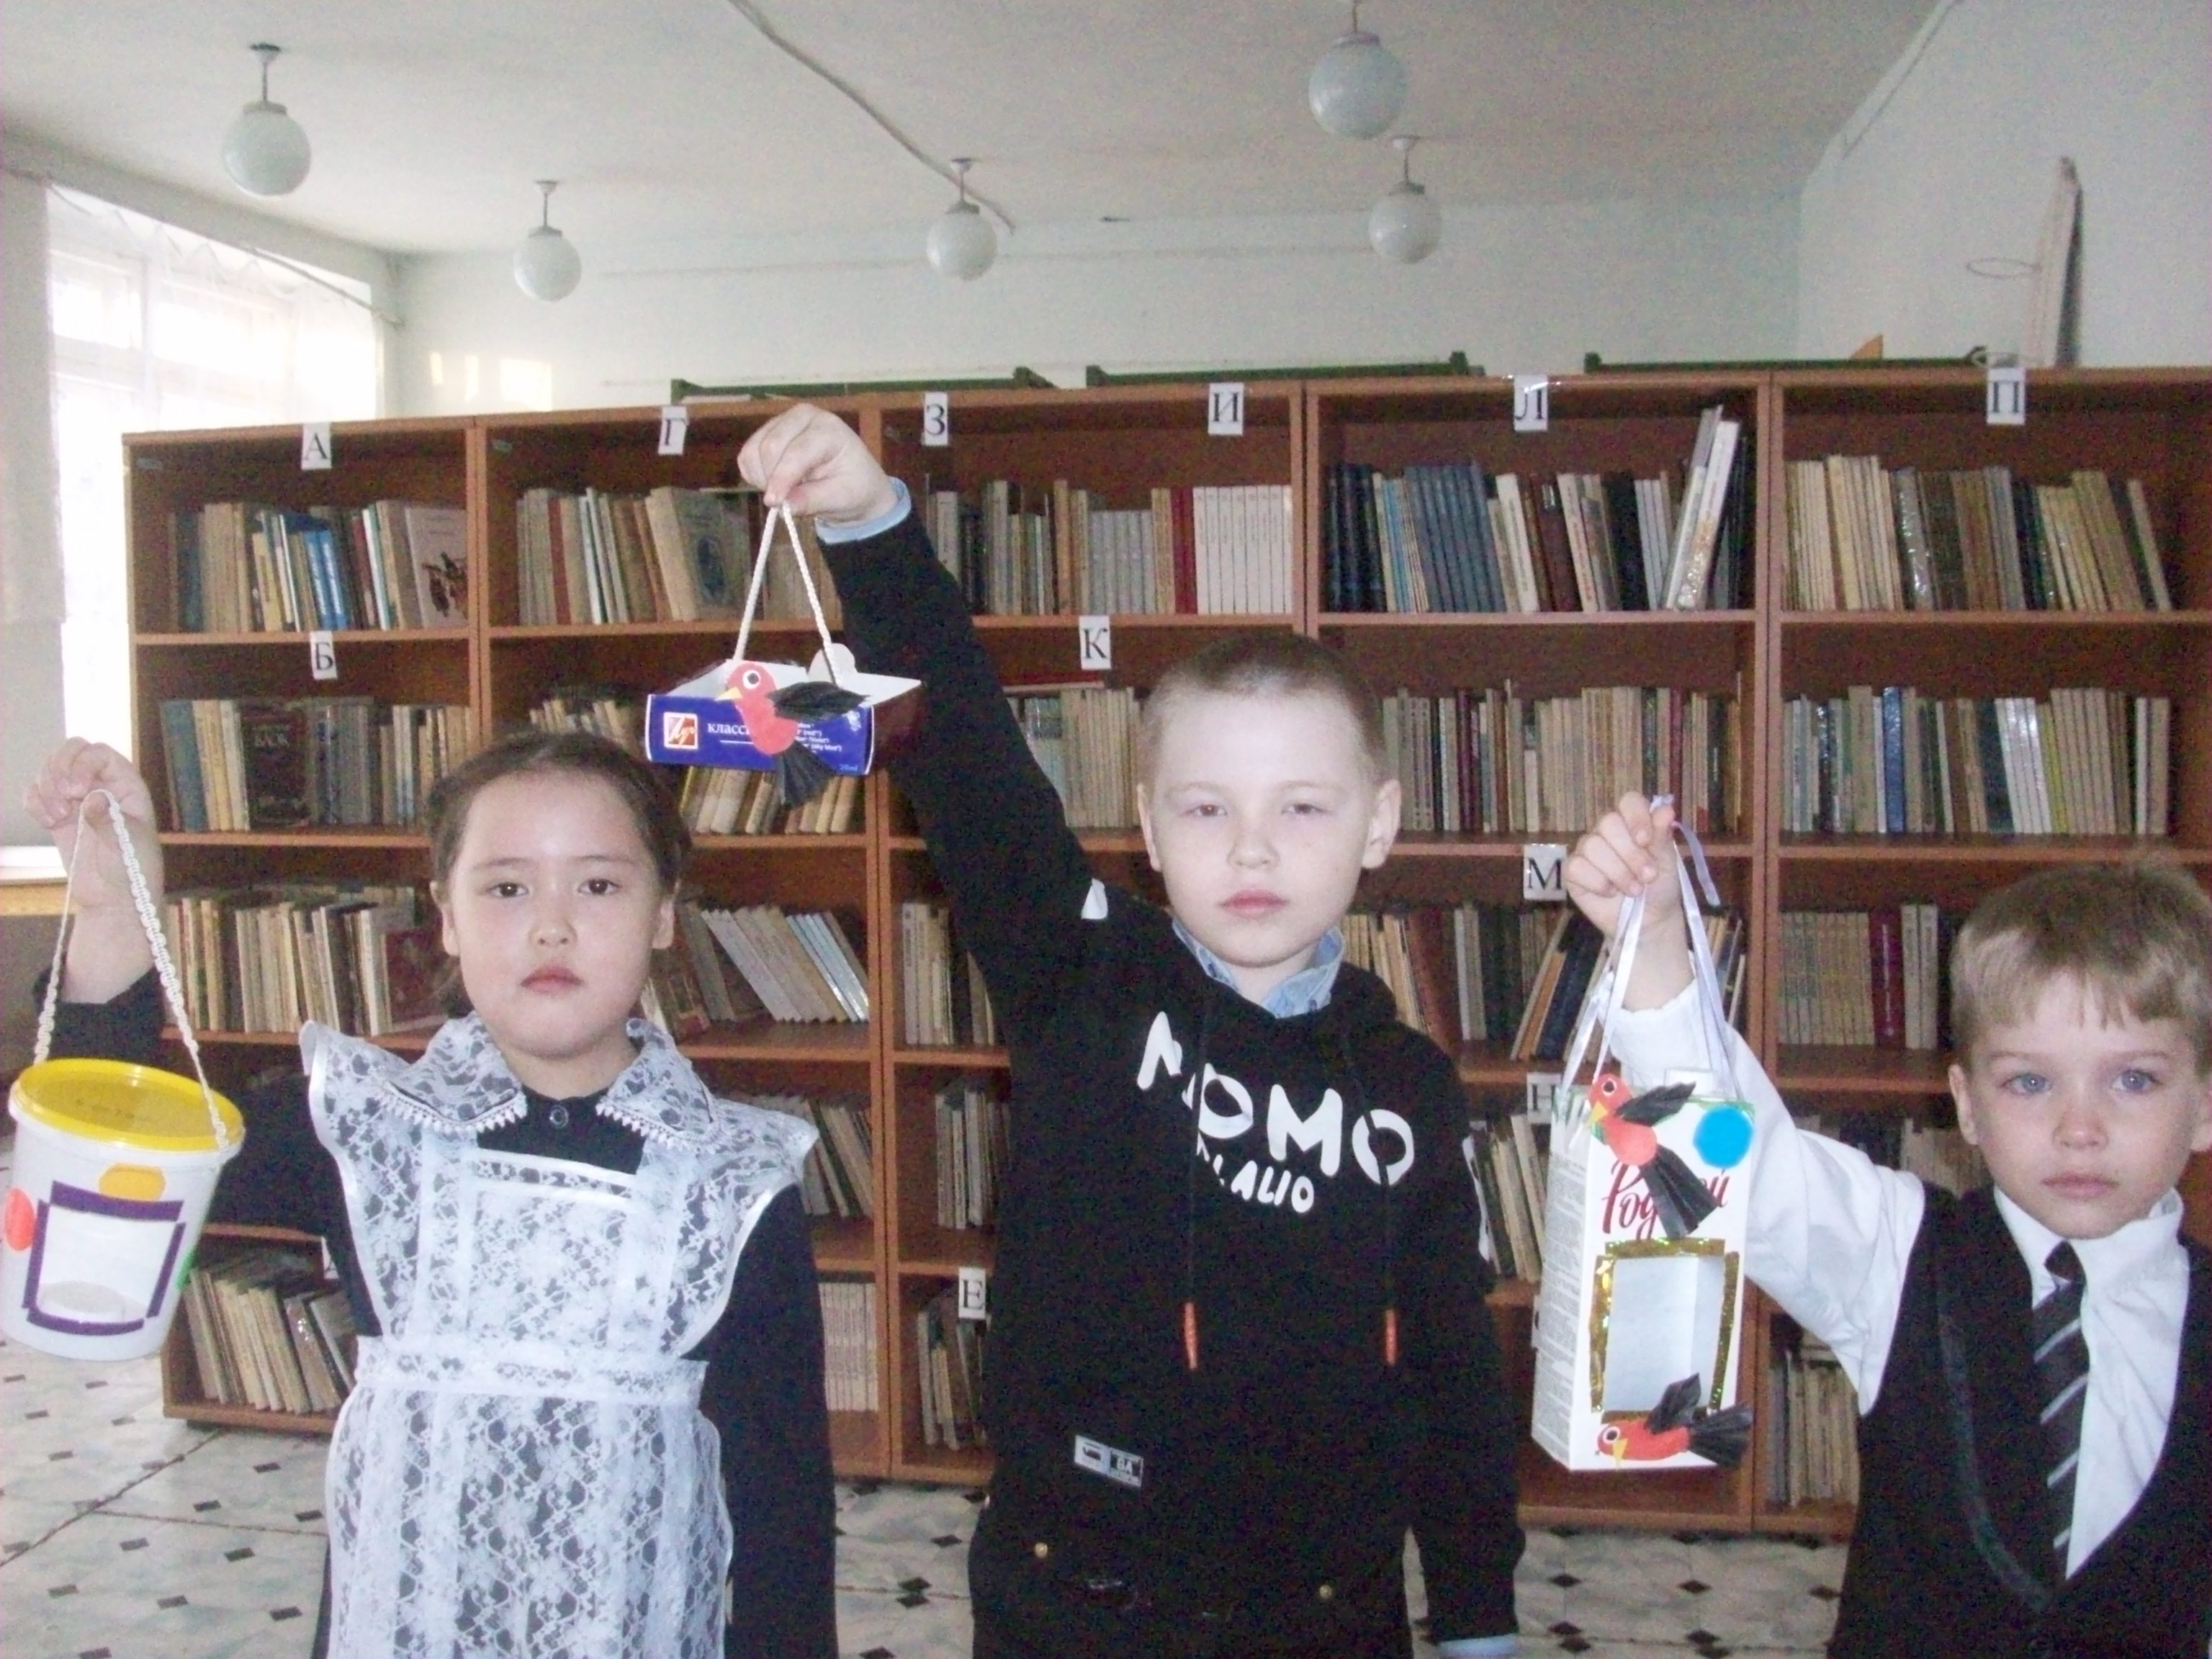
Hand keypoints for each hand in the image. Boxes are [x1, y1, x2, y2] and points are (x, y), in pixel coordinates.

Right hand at [25, 739, 162, 1000]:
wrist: (114, 898)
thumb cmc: (132, 869)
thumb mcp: (127, 844)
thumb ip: (109, 820)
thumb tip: (92, 798)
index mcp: (126, 786)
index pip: (99, 753)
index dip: (83, 763)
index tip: (77, 791)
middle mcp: (101, 786)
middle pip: (71, 751)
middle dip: (59, 768)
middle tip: (64, 798)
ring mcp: (77, 800)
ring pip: (50, 770)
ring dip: (45, 788)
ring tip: (58, 817)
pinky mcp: (58, 816)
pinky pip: (36, 794)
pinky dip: (34, 802)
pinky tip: (49, 821)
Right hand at [737, 405, 898, 525]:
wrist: (853, 480)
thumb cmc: (853, 487)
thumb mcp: (841, 498)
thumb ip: (813, 500)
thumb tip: (783, 507)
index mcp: (828, 429)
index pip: (796, 451)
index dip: (782, 478)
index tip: (774, 504)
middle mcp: (803, 416)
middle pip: (770, 446)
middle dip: (771, 479)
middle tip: (783, 502)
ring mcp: (783, 421)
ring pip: (754, 449)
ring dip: (760, 477)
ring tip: (783, 492)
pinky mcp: (767, 432)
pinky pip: (747, 454)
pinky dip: (753, 474)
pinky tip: (773, 483)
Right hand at [1564, 792, 1691, 1010]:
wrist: (1649, 922)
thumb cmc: (1660, 888)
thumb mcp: (1666, 862)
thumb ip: (1662, 836)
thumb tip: (1666, 808)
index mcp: (1633, 823)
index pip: (1628, 801)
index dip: (1635, 817)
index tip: (1646, 840)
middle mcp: (1607, 832)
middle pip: (1608, 822)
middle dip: (1631, 854)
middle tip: (1647, 876)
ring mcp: (1587, 850)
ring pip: (1592, 845)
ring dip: (1618, 873)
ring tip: (1633, 890)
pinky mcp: (1573, 871)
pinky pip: (1578, 867)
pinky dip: (1598, 883)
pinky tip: (1610, 893)